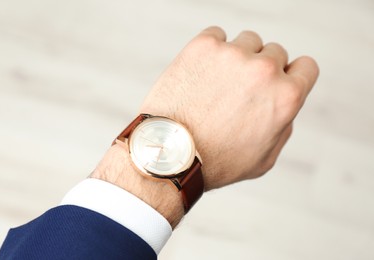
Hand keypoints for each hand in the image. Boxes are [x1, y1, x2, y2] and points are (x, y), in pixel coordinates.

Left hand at [140, 26, 318, 190]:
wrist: (168, 152)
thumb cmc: (215, 161)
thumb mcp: (264, 158)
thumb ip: (283, 125)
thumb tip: (284, 104)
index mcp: (286, 96)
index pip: (307, 66)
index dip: (292, 76)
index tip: (277, 83)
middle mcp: (264, 70)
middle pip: (275, 52)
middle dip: (262, 70)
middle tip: (238, 92)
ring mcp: (233, 55)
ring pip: (247, 41)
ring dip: (238, 58)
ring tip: (217, 84)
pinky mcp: (203, 46)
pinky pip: (217, 35)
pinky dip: (212, 50)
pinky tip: (202, 74)